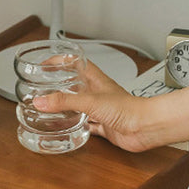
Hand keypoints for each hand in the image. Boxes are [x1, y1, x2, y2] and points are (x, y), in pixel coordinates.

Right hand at [32, 60, 151, 152]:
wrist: (145, 127)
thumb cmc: (129, 108)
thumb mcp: (90, 101)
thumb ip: (65, 101)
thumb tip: (42, 101)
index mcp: (96, 80)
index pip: (76, 62)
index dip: (61, 60)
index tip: (46, 63)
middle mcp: (98, 93)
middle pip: (76, 85)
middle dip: (60, 85)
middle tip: (43, 87)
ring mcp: (102, 110)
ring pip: (80, 106)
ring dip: (67, 107)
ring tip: (51, 108)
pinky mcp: (105, 126)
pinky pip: (88, 125)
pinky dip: (77, 126)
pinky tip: (69, 129)